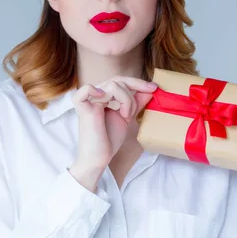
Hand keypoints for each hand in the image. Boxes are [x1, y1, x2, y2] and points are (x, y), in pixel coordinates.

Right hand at [69, 76, 156, 190]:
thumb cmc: (109, 139)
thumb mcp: (127, 116)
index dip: (138, 82)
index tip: (154, 88)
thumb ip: (136, 102)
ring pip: (112, 85)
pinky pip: (86, 89)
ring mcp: (88, 100)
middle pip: (118, 79)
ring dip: (126, 99)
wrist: (99, 158)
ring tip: (126, 116)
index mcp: (105, 96)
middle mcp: (96, 95)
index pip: (121, 81)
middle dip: (136, 86)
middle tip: (149, 93)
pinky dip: (95, 90)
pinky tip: (104, 100)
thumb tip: (149, 90)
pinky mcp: (82, 108)